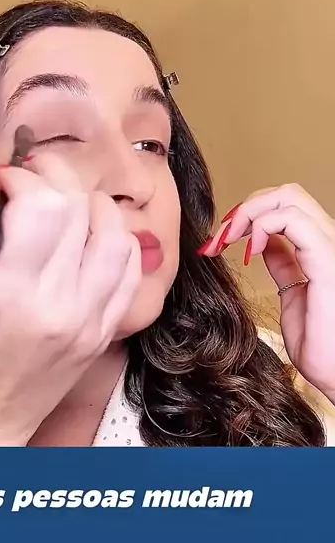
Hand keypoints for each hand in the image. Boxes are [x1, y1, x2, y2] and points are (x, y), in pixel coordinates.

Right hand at [0, 155, 140, 445]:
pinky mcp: (106, 329)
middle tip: (33, 182)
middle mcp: (57, 304)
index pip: (41, 206)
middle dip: (54, 177)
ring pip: (117, 234)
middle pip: (79, 209)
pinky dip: (117, 240)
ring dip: (92, 205)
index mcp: (8, 293)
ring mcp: (90, 319)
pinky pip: (131, 270)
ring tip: (67, 205)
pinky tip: (91, 237)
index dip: (22, 177)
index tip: (5, 182)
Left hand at [198, 184, 334, 404]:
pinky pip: (292, 219)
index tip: (221, 240)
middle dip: (245, 207)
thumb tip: (265, 242)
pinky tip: (250, 251)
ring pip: (289, 196)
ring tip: (228, 241)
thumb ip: (283, 264)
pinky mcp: (327, 260)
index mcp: (322, 249)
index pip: (287, 206)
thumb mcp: (293, 296)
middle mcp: (330, 242)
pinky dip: (261, 225)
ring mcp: (331, 248)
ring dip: (248, 213)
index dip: (251, 214)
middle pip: (286, 193)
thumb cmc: (324, 349)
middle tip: (220, 238)